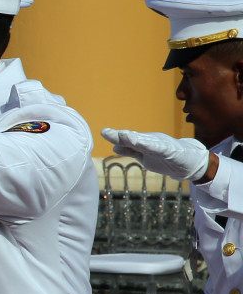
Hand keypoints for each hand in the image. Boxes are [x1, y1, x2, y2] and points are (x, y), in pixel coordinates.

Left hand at [100, 128, 215, 182]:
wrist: (190, 161)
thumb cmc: (166, 156)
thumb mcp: (145, 154)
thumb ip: (131, 150)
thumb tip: (114, 147)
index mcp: (144, 144)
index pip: (127, 140)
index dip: (115, 136)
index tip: (104, 132)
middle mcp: (151, 142)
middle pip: (134, 139)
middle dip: (122, 135)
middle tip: (107, 132)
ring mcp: (162, 146)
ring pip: (147, 142)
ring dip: (135, 139)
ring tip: (124, 135)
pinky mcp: (172, 152)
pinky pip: (162, 149)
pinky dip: (154, 147)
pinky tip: (146, 145)